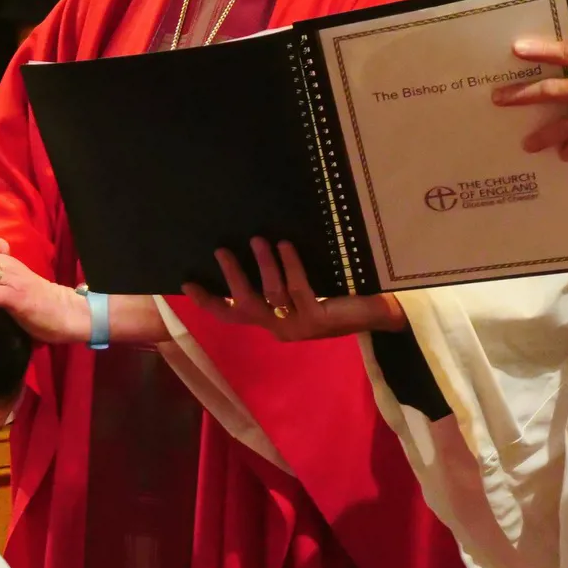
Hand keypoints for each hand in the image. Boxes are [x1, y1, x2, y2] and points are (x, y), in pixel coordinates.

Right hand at [182, 239, 405, 341]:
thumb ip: (282, 283)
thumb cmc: (343, 297)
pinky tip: (285, 245)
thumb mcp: (305, 291)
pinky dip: (289, 265)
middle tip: (221, 250)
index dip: (209, 301)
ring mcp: (298, 327)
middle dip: (230, 279)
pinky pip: (297, 288)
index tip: (186, 285)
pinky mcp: (317, 319)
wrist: (381, 314)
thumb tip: (255, 245)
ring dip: (262, 265)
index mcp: (274, 324)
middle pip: (244, 307)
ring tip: (257, 239)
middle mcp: (281, 329)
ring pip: (270, 294)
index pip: (233, 316)